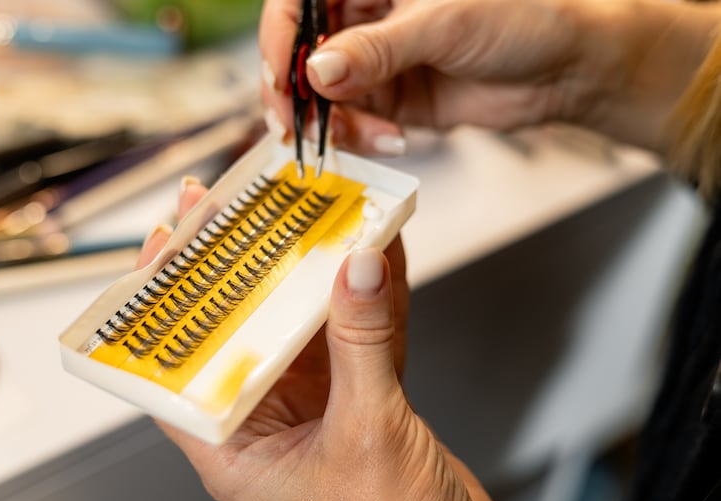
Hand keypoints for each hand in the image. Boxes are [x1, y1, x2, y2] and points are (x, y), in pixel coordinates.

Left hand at [137, 176, 507, 500]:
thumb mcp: (366, 434)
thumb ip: (362, 346)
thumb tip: (354, 272)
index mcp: (237, 449)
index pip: (179, 368)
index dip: (165, 306)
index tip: (165, 246)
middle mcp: (270, 424)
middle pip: (243, 332)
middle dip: (243, 269)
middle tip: (235, 210)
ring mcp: (318, 409)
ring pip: (306, 326)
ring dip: (311, 272)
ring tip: (305, 215)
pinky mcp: (364, 401)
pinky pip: (361, 336)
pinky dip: (370, 297)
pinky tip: (375, 254)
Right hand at [260, 0, 720, 153]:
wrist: (566, 68)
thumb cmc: (522, 17)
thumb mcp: (446, 24)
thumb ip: (378, 49)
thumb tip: (317, 72)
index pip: (300, 0)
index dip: (281, 35)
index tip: (283, 73)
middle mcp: (365, 17)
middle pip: (301, 51)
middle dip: (296, 90)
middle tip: (297, 123)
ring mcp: (374, 61)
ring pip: (322, 94)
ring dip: (330, 121)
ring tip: (355, 137)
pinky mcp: (390, 99)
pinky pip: (354, 122)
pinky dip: (360, 137)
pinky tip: (389, 140)